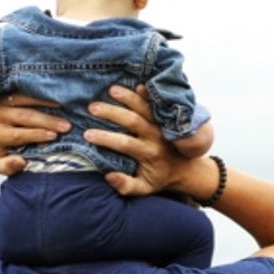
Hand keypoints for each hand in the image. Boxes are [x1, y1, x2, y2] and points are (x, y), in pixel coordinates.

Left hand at [0, 93, 70, 174]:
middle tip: (66, 126)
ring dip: (47, 103)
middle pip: (24, 116)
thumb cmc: (1, 148)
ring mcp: (2, 100)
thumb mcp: (1, 162)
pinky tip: (56, 96)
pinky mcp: (9, 91)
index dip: (36, 135)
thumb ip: (8, 166)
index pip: (17, 135)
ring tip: (64, 107)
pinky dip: (42, 93)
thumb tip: (21, 162)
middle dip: (47, 121)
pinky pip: (27, 89)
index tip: (54, 136)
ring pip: (25, 99)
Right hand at [84, 85, 198, 196]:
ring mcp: (161, 124)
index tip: (87, 134)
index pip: (125, 143)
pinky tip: (137, 84)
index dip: (106, 138)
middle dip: (112, 113)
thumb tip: (108, 176)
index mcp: (149, 153)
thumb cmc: (159, 178)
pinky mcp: (165, 117)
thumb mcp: (144, 188)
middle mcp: (155, 136)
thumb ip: (126, 185)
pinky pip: (157, 103)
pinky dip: (148, 94)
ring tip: (111, 89)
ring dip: (128, 97)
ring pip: (145, 108)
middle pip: (133, 121)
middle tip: (92, 107)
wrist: (185, 169)